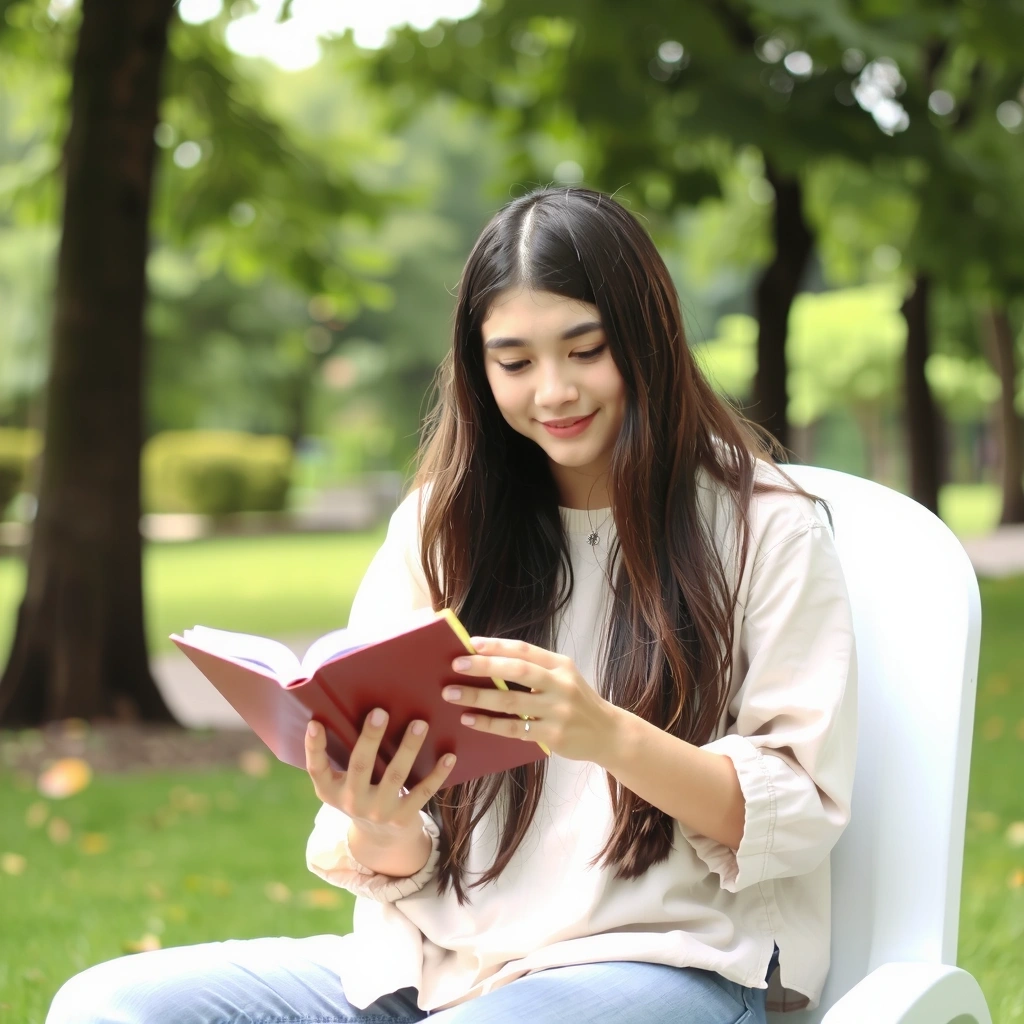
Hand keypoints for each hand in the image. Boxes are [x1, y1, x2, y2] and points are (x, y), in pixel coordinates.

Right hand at [304, 710, 454, 847]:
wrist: (381, 839)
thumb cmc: (361, 792)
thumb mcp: (343, 782)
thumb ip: (342, 755)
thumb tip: (350, 706)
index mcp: (331, 790)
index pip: (317, 768)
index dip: (314, 747)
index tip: (315, 722)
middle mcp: (352, 801)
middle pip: (360, 766)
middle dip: (370, 738)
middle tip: (380, 712)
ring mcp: (378, 811)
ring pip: (395, 776)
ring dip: (408, 748)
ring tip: (420, 724)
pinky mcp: (403, 817)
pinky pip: (422, 792)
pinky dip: (437, 774)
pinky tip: (449, 756)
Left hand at [443, 637, 621, 764]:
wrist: (609, 733)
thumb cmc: (577, 702)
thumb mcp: (564, 678)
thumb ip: (535, 670)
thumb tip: (488, 661)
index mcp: (560, 665)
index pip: (524, 650)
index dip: (497, 645)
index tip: (470, 643)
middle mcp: (560, 685)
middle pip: (517, 671)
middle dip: (484, 666)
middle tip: (456, 664)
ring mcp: (557, 711)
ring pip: (511, 702)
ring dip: (478, 697)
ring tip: (451, 694)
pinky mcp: (553, 735)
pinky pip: (514, 728)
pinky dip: (489, 724)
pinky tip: (469, 719)